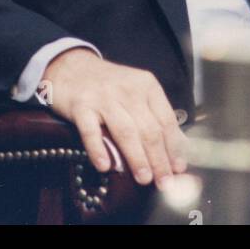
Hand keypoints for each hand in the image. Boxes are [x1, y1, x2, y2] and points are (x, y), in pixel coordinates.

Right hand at [40, 47, 186, 186]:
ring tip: (144, 179)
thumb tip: (177, 150)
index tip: (178, 168)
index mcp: (146, 85)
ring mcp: (103, 97)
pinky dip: (98, 149)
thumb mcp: (136, 92)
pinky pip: (91, 130)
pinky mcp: (81, 105)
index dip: (174, 147)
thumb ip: (154, 116)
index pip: (166, 120)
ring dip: (137, 158)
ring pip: (125, 131)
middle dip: (159, 159)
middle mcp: (127, 89)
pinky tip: (105, 166)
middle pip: (148, 129)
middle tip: (164, 182)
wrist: (71, 66)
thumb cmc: (109, 85)